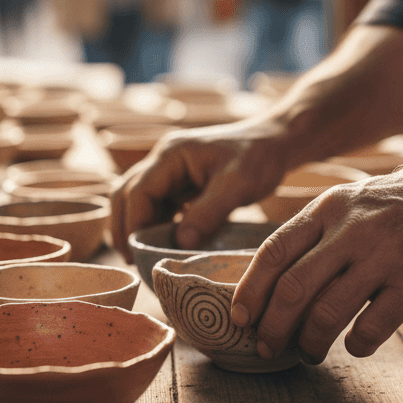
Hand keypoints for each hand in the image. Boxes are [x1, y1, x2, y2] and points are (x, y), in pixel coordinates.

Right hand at [110, 118, 292, 260]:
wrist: (277, 142)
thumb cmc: (260, 157)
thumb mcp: (238, 186)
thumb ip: (209, 212)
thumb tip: (180, 242)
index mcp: (171, 155)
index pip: (137, 191)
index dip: (134, 224)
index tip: (139, 253)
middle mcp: (164, 160)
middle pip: (126, 194)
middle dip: (124, 227)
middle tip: (132, 260)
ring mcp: (171, 170)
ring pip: (137, 199)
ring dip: (136, 226)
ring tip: (142, 257)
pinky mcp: (181, 181)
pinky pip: (157, 204)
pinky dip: (154, 224)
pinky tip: (163, 245)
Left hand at [230, 159, 402, 362]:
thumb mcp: (352, 201)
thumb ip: (316, 234)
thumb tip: (271, 283)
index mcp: (329, 208)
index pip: (274, 251)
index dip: (250, 289)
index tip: (239, 318)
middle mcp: (352, 229)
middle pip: (293, 288)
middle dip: (272, 327)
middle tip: (266, 348)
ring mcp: (385, 256)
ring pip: (328, 313)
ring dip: (310, 343)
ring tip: (310, 353)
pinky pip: (372, 328)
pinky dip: (356, 346)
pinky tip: (355, 346)